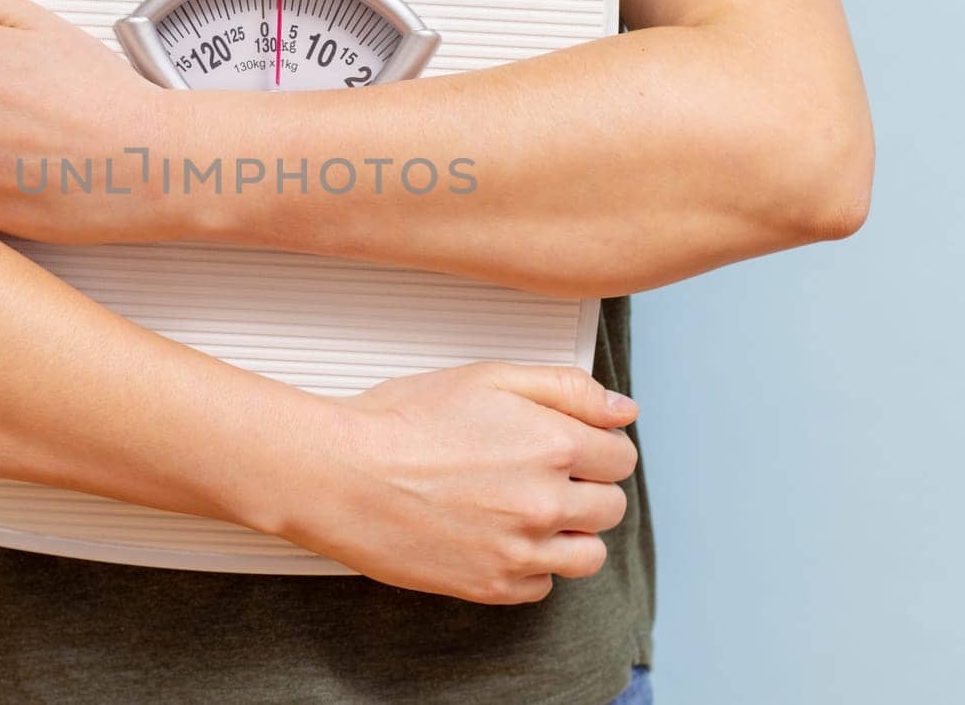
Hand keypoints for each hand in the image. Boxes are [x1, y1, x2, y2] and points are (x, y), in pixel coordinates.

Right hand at [278, 363, 637, 603]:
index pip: (620, 457)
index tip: (574, 446)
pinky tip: (497, 537)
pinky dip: (528, 565)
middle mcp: (546, 503)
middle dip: (585, 488)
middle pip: (610, 508)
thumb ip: (566, 388)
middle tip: (541, 474)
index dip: (597, 446)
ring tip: (528, 512)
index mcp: (553, 444)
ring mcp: (520, 551)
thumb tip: (622, 410)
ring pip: (586, 556)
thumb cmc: (402, 420)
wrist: (341, 474)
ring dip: (569, 533)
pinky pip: (540, 587)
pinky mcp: (490, 586)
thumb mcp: (487, 377)